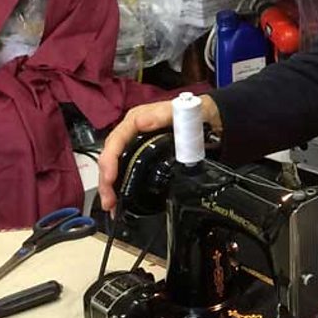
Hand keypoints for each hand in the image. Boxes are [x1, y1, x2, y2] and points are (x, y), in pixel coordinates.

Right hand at [97, 95, 221, 212]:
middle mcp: (133, 132)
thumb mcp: (181, 111)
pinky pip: (128, 171)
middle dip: (106, 180)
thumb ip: (163, 115)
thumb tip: (140, 122)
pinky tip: (121, 200)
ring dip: (111, 187)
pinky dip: (122, 186)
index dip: (109, 160)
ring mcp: (138, 144)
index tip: (110, 178)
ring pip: (117, 166)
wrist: (211, 120)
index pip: (115, 141)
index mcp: (136, 120)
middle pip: (111, 157)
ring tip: (111, 206)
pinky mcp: (145, 156)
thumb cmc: (197, 112)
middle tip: (109, 201)